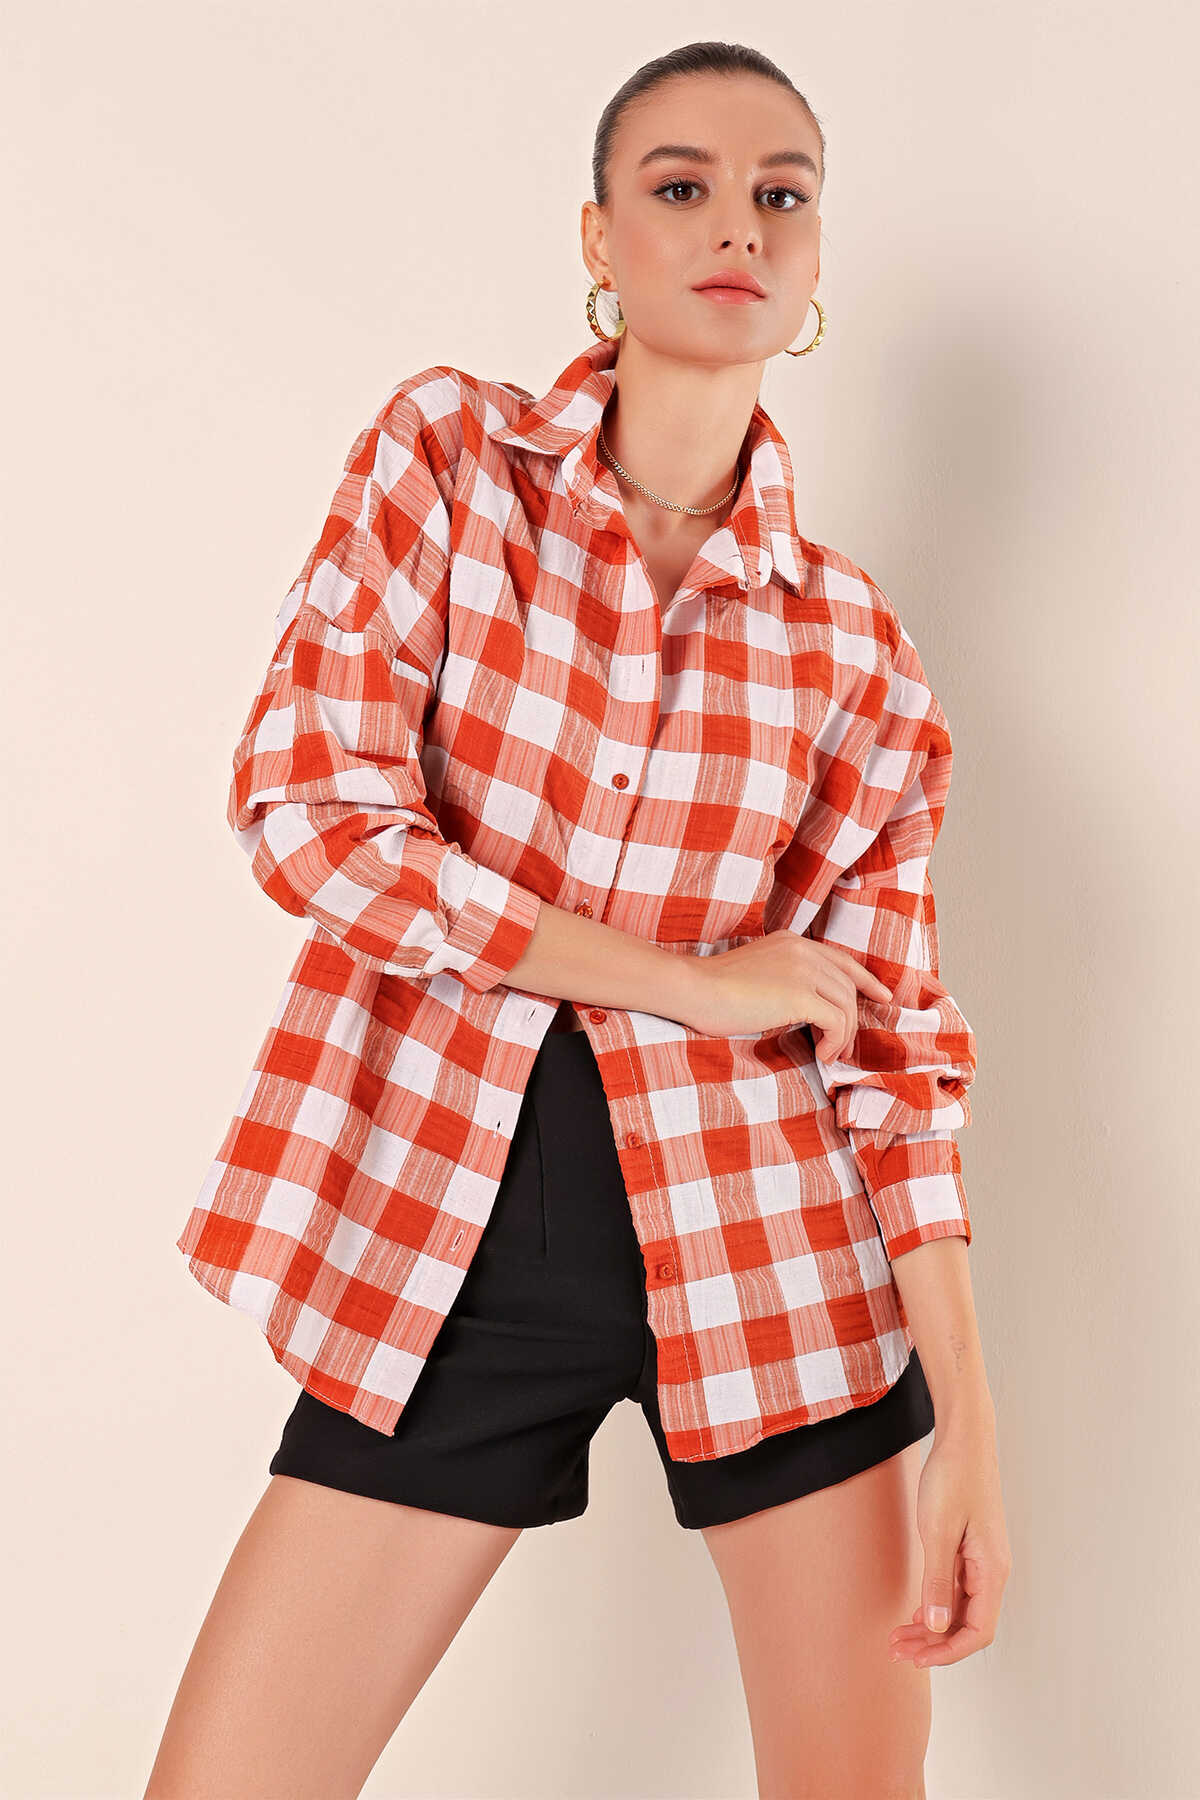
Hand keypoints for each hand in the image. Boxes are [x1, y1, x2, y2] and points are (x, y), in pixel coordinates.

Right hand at [682, 931, 892, 1052]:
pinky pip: (837, 1021)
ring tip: (829, 1055)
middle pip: (848, 986)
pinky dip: (835, 1041)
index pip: (841, 959)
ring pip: (847, 1004)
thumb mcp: (756, 973)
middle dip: (852, 1020)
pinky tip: (822, 1054)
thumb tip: (807, 1008)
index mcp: (791, 942)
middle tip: (841, 1047)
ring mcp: (802, 969)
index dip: (866, 979)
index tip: (881, 996)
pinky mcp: (799, 994)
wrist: (693, 990)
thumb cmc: (713, 991)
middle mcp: (802, 950)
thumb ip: (783, 978)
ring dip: (843, 1035)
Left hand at [889, 1426, 1011, 1668]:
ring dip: (931, 1627)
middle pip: (967, 1625)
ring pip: (960, 1609)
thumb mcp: (938, 1530)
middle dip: (933, 1644)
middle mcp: (992, 1571)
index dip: (948, 1652)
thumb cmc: (953, 1478)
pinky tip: (913, 1612)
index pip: (978, 1632)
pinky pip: (956, 1589)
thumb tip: (937, 1626)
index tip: (917, 1659)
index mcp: (992, 1570)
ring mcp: (982, 1561)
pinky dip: (935, 1604)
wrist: (963, 1439)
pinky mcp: (970, 1549)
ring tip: (898, 1637)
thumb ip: (937, 1580)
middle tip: (896, 1651)